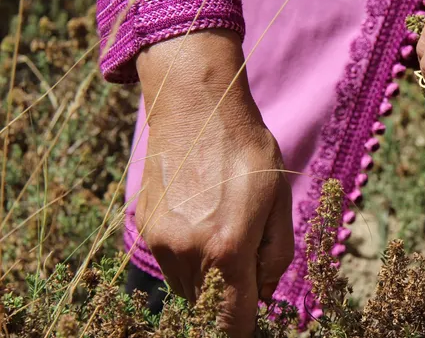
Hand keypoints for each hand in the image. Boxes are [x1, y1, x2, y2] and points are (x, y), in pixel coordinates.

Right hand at [134, 29, 293, 336]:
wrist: (198, 108)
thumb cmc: (248, 152)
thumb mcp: (279, 203)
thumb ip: (275, 256)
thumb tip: (264, 294)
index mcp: (229, 249)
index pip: (232, 321)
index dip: (245, 328)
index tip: (252, 321)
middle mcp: (188, 252)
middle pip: (206, 310)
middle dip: (227, 302)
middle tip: (245, 271)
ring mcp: (161, 241)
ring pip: (185, 290)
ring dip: (206, 282)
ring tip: (223, 237)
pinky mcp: (145, 226)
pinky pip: (168, 263)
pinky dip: (187, 260)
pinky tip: (201, 223)